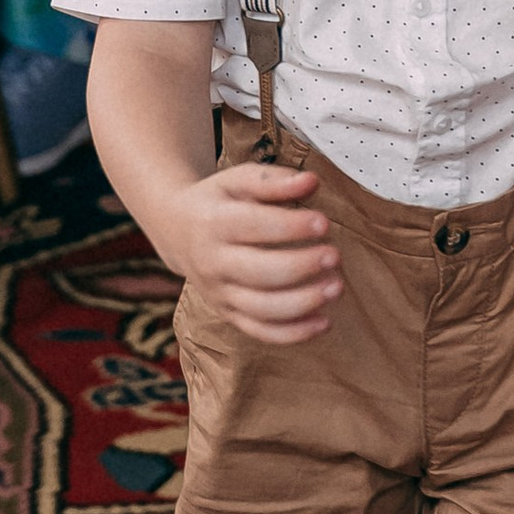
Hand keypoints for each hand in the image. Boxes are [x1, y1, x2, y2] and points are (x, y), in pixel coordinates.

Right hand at [142, 161, 345, 344]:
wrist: (178, 230)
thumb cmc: (218, 201)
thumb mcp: (237, 180)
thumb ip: (274, 181)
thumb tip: (312, 182)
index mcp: (214, 223)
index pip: (253, 226)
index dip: (290, 226)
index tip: (323, 223)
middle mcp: (213, 262)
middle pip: (259, 272)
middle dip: (301, 266)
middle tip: (334, 256)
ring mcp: (219, 293)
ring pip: (262, 308)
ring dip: (303, 302)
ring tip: (336, 286)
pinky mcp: (228, 313)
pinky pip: (260, 331)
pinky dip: (294, 333)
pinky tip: (324, 322)